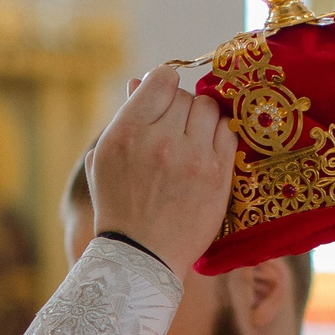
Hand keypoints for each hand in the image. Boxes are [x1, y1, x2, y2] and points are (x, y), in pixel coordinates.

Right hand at [89, 67, 236, 276]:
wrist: (142, 255)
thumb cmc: (119, 206)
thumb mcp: (105, 161)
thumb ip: (124, 118)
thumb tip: (140, 81)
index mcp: (127, 133)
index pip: (161, 79)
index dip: (163, 84)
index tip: (164, 98)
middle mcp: (160, 140)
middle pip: (186, 95)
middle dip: (180, 108)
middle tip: (175, 129)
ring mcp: (193, 157)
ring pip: (209, 109)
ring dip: (202, 119)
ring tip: (192, 138)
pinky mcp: (218, 175)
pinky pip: (228, 133)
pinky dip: (219, 136)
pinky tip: (208, 150)